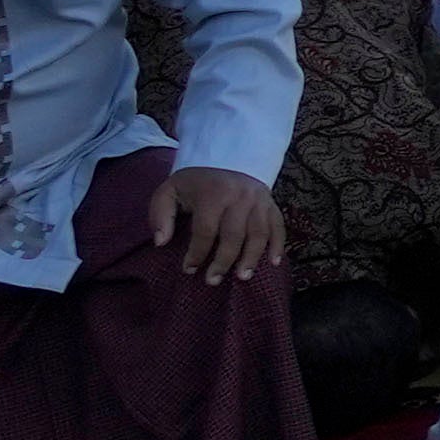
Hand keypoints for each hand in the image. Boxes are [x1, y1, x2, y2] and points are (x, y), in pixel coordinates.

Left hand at [150, 163, 281, 287]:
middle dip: (223, 261)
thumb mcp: (169, 191)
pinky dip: (278, 245)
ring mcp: (259, 200)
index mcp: (213, 194)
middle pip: (234, 235)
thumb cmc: (194, 183)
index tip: (188, 269)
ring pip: (259, 233)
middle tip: (213, 281)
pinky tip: (274, 263)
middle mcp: (239, 197)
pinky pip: (279, 226)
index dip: (197, 253)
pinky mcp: (271, 203)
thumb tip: (161, 243)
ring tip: (243, 277)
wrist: (226, 158)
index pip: (205, 230)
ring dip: (251, 258)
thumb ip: (160, 215)